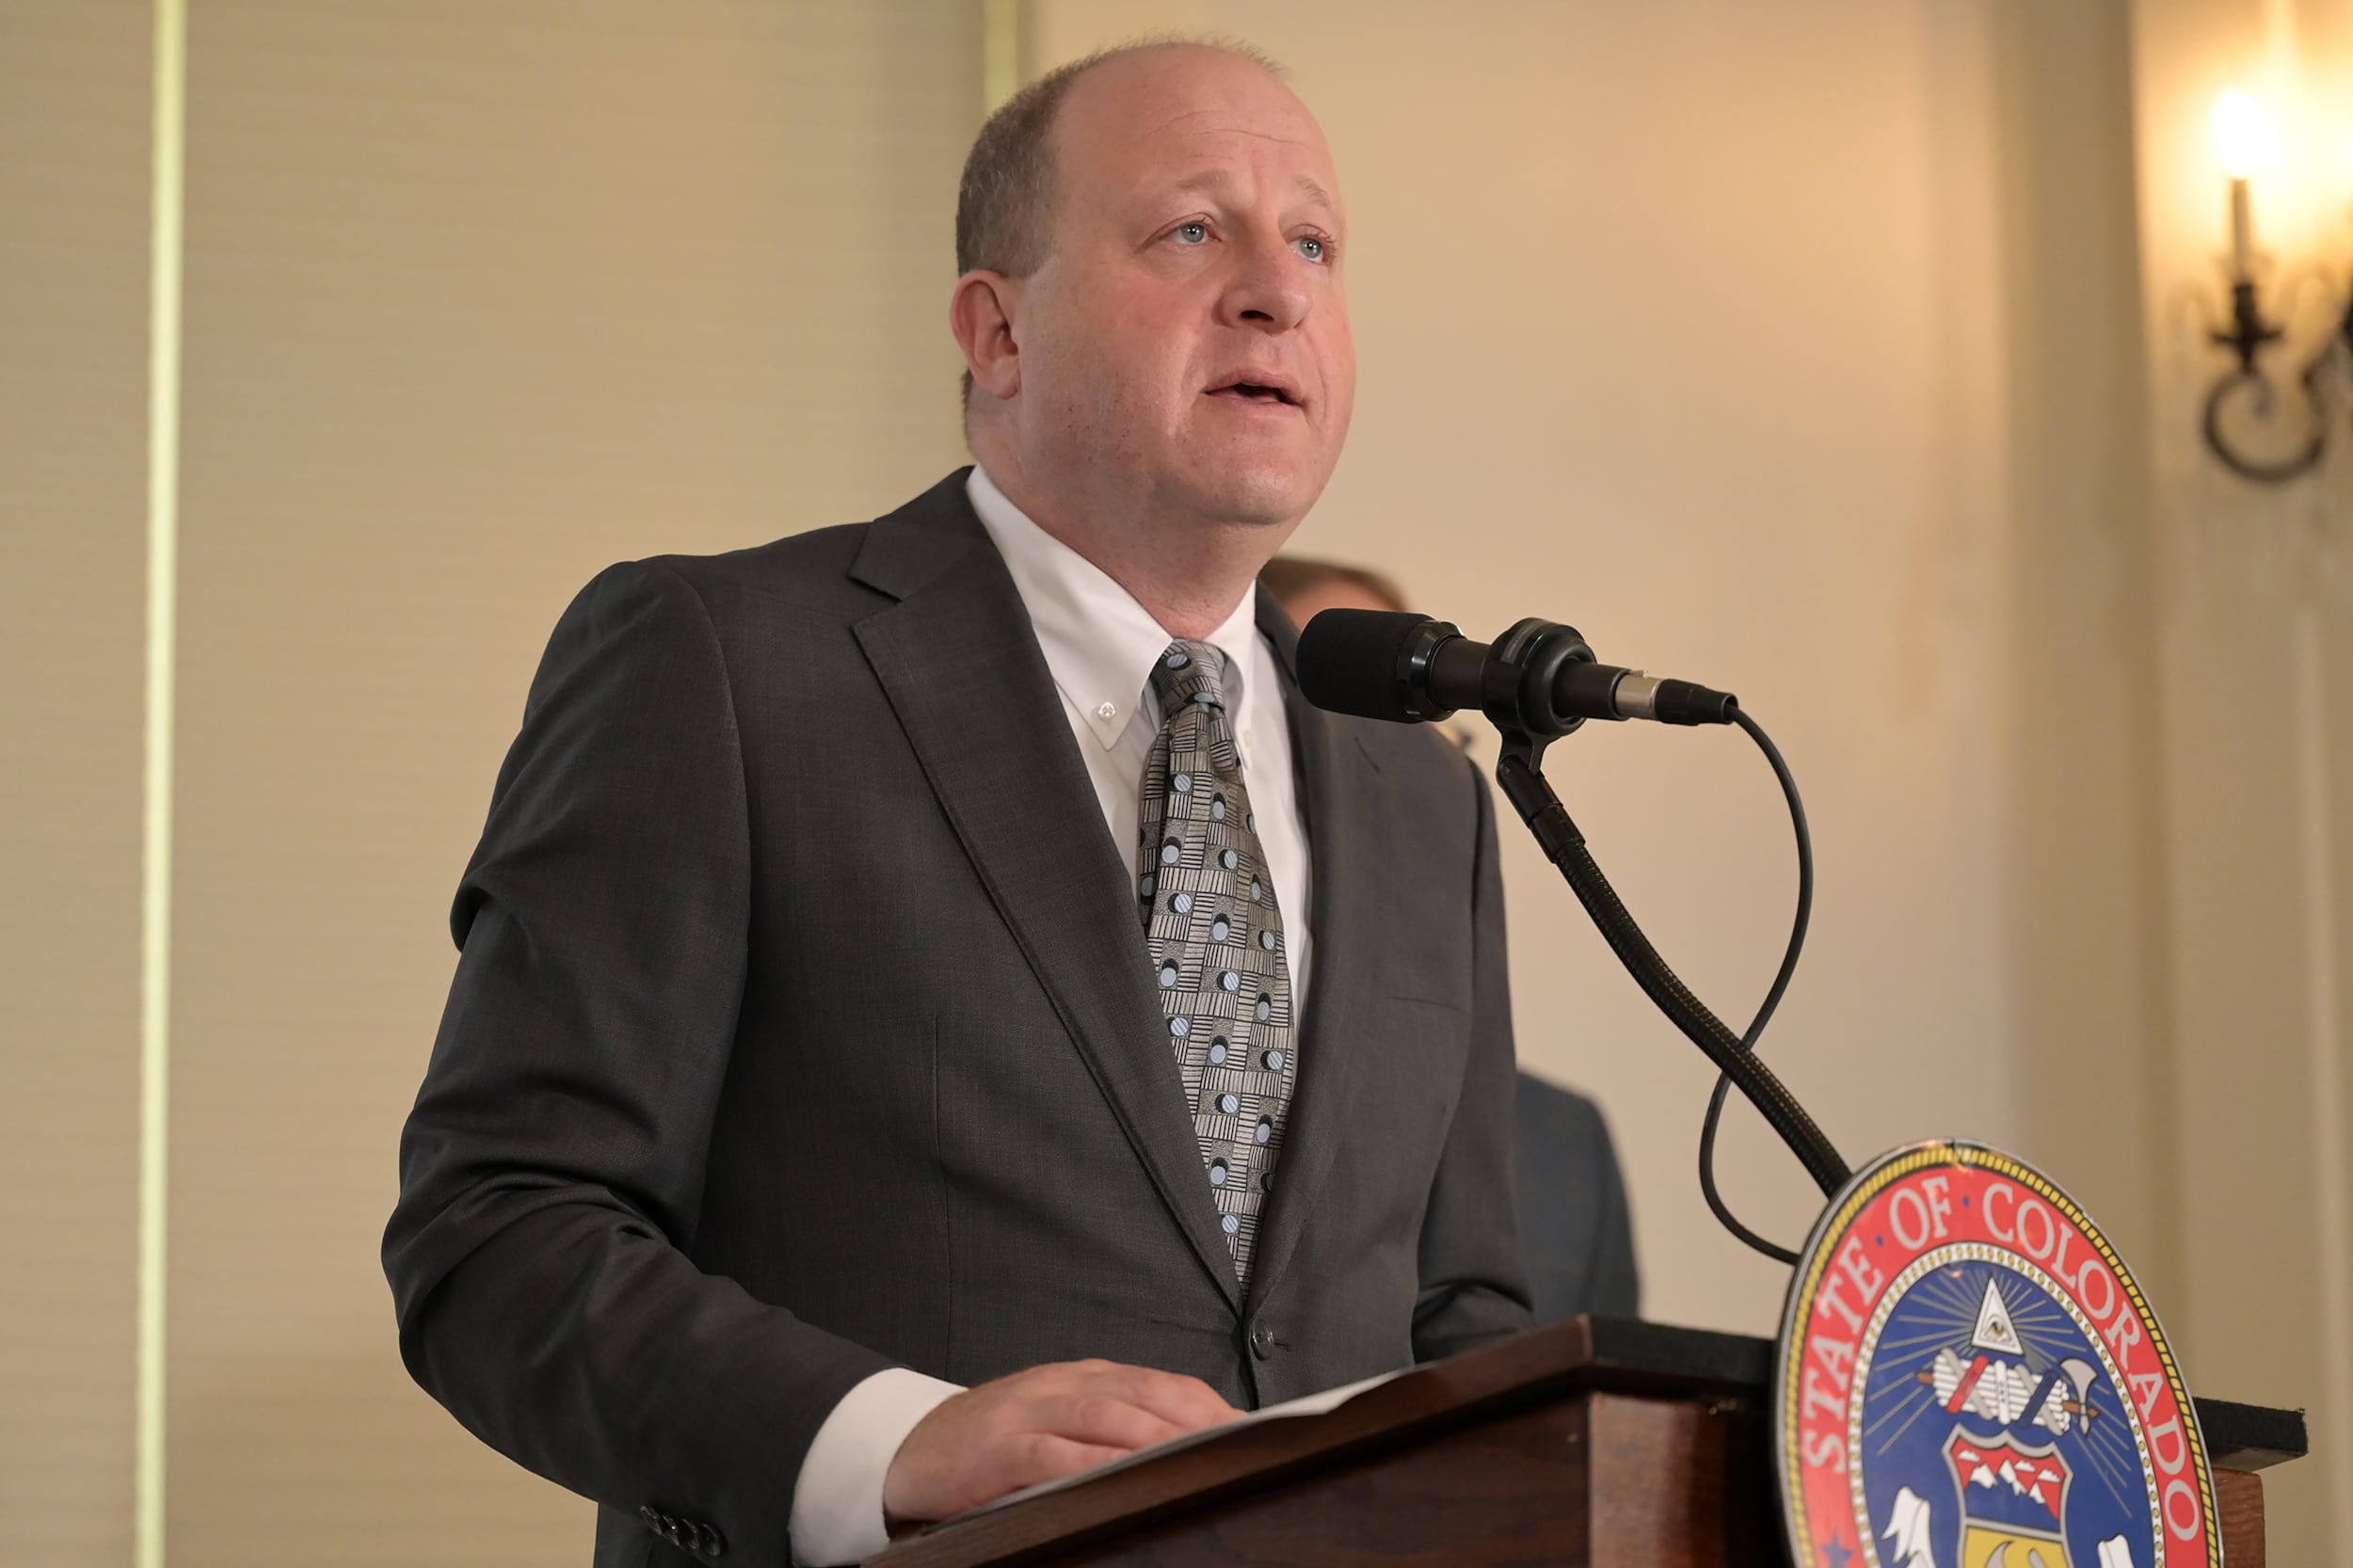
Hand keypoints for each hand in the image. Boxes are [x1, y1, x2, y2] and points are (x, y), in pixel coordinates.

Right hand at [881, 1358, 1238, 1524]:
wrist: (909, 1446)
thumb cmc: (993, 1445)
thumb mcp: (1057, 1425)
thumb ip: (1110, 1429)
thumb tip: (1180, 1451)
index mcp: (1083, 1378)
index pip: (1159, 1382)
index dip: (1206, 1405)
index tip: (1247, 1429)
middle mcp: (1061, 1385)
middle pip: (1141, 1393)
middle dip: (1194, 1419)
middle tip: (1235, 1446)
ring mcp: (1027, 1411)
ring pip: (1102, 1415)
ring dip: (1152, 1435)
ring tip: (1193, 1456)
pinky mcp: (996, 1447)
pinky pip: (1048, 1452)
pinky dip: (1087, 1462)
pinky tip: (1116, 1474)